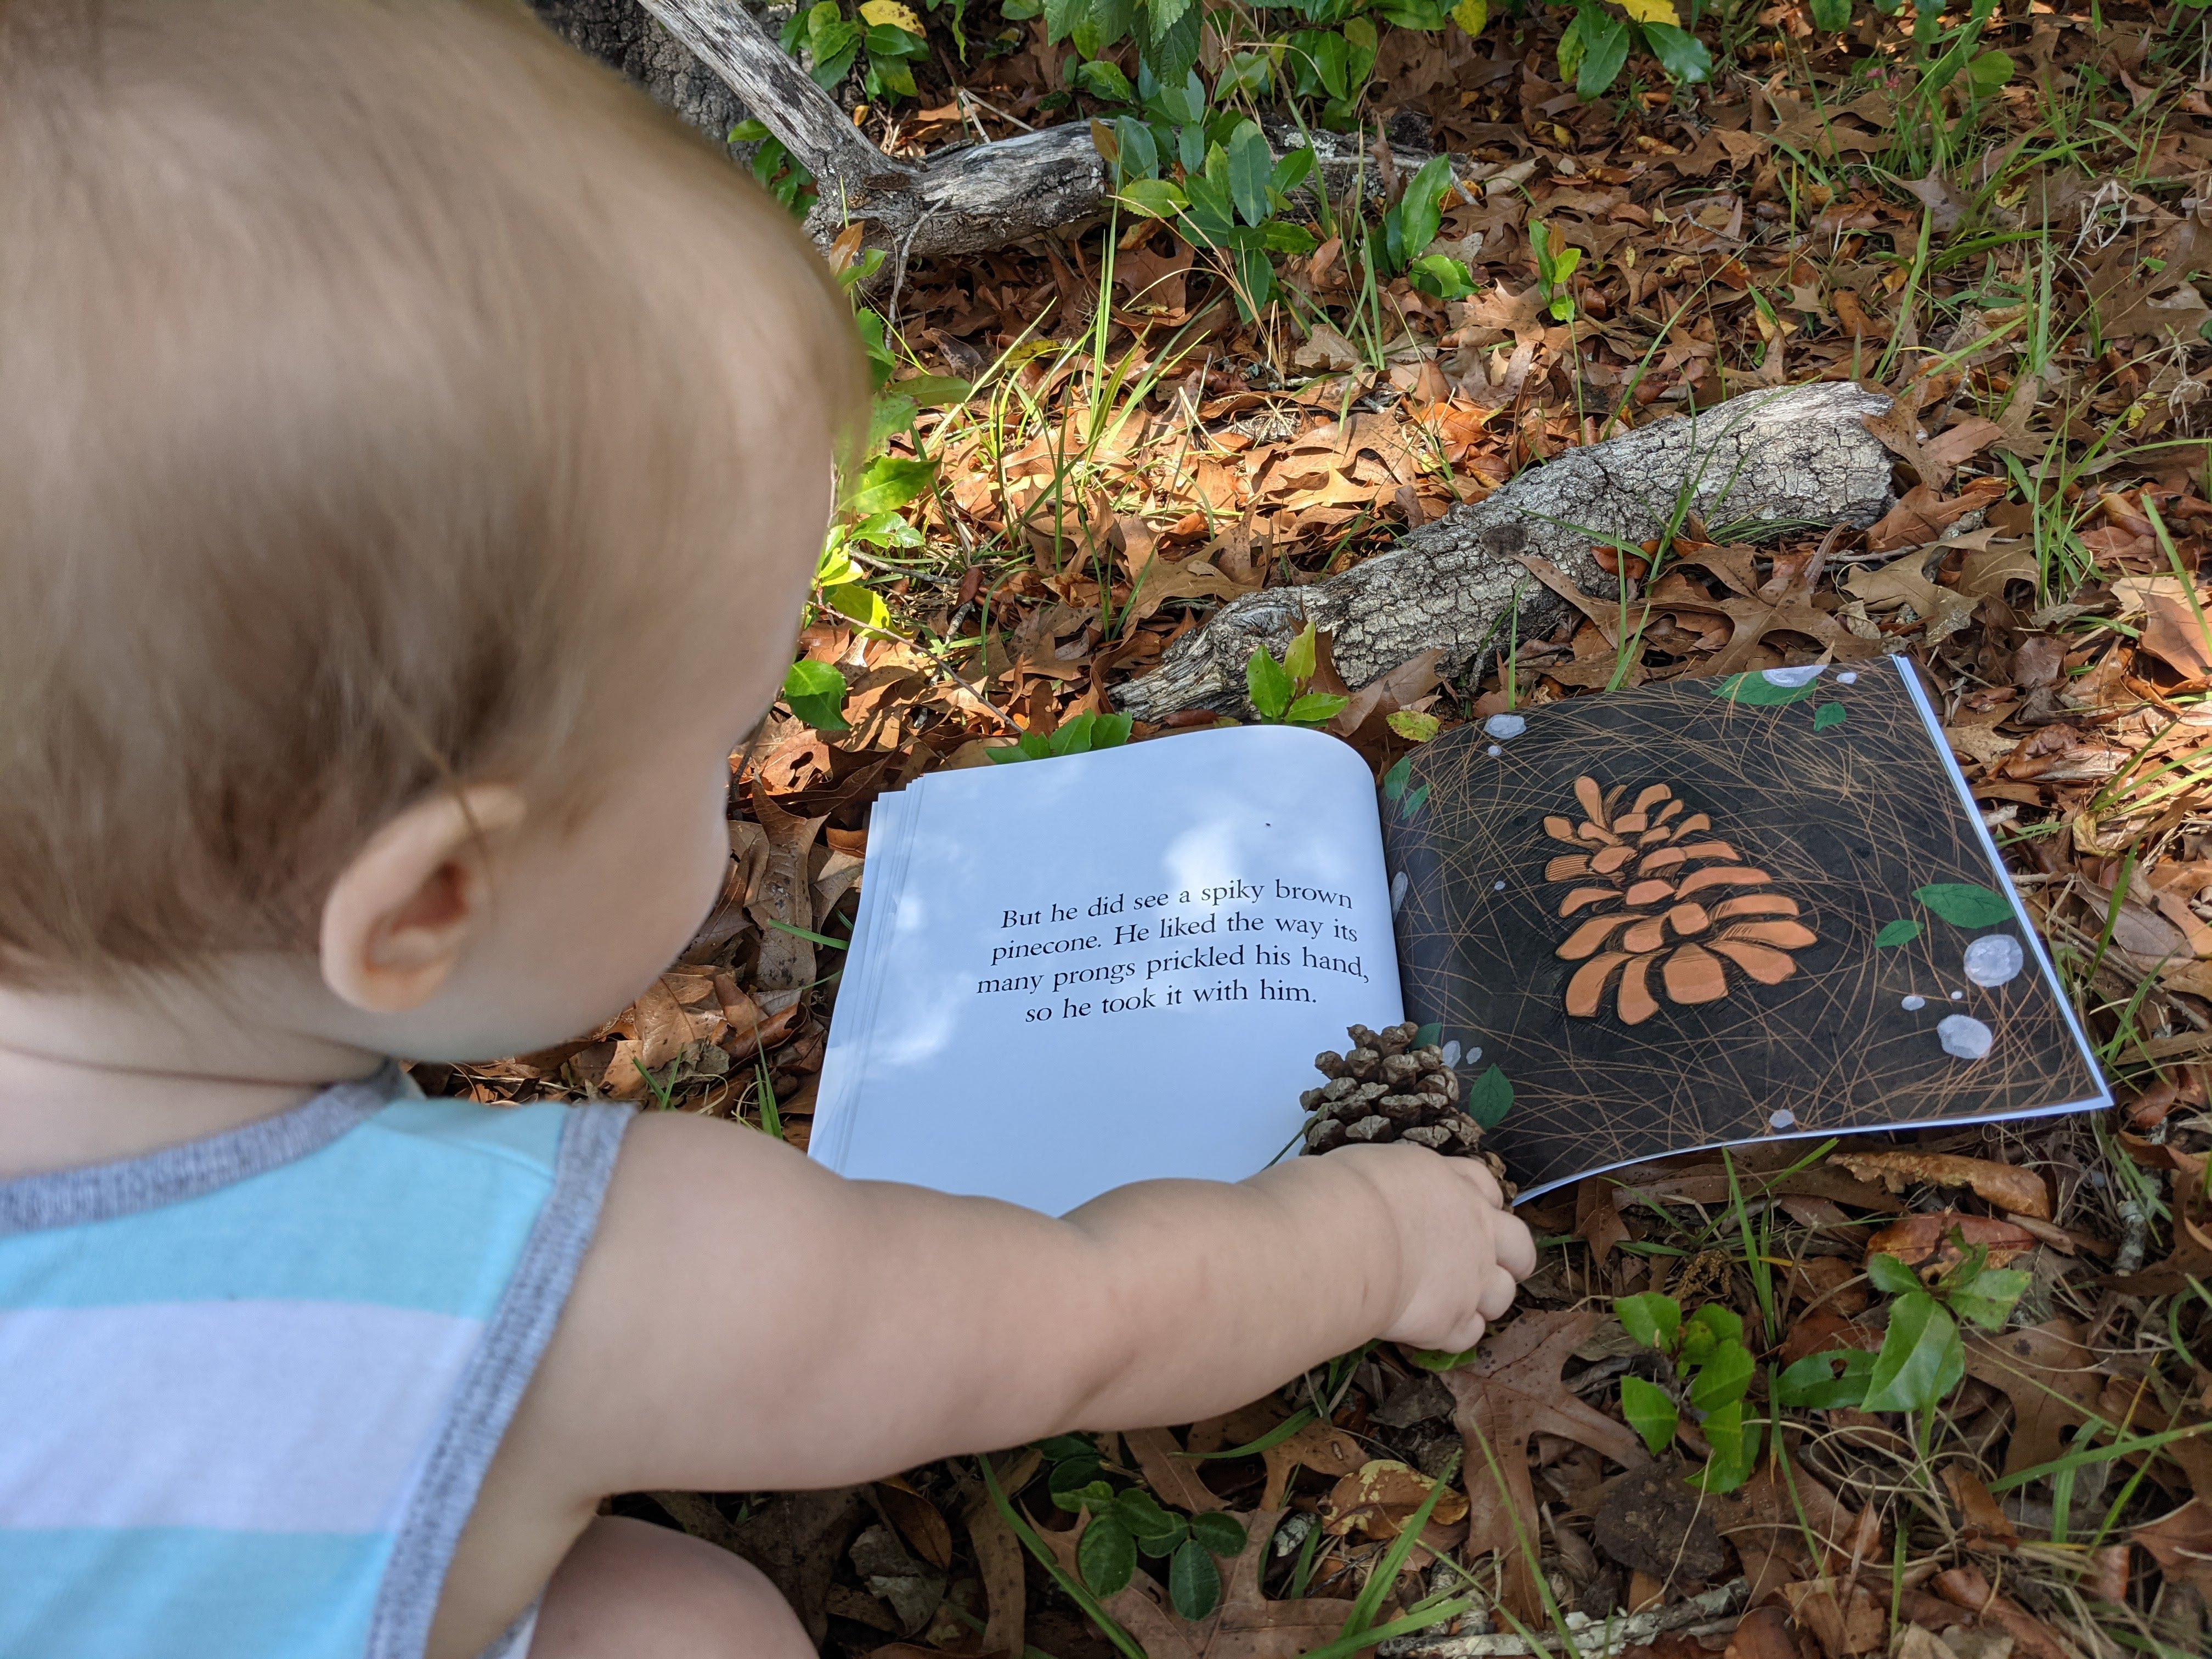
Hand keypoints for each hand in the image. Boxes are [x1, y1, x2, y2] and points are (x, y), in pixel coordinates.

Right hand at [1328, 1143, 1536, 1352]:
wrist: (1349, 1240)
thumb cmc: (1350, 1192)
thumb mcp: (1379, 1165)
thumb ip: (1399, 1181)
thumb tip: (1382, 1191)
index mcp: (1457, 1186)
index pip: (1486, 1188)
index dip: (1482, 1203)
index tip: (1469, 1212)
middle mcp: (1477, 1231)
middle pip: (1520, 1247)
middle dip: (1513, 1260)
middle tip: (1489, 1268)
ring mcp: (1471, 1280)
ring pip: (1502, 1296)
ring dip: (1483, 1300)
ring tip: (1450, 1302)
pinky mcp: (1452, 1321)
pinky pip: (1469, 1334)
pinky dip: (1454, 1332)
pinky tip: (1429, 1327)